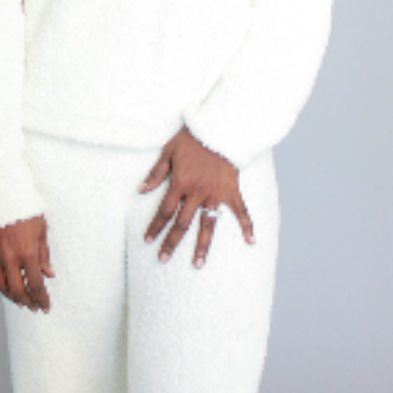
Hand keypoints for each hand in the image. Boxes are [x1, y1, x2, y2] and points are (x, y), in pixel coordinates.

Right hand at [0, 215, 54, 312]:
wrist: (2, 191)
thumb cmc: (25, 207)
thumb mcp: (41, 228)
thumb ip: (44, 254)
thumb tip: (48, 274)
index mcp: (27, 252)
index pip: (35, 285)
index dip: (41, 298)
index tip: (45, 305)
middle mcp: (9, 257)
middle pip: (17, 291)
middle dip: (28, 302)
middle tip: (34, 306)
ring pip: (1, 287)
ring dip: (12, 297)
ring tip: (21, 299)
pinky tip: (3, 285)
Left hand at [139, 128, 254, 266]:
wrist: (218, 128)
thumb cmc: (191, 138)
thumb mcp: (168, 151)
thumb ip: (156, 173)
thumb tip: (140, 190)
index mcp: (180, 183)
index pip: (164, 211)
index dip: (155, 227)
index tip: (148, 240)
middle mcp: (197, 193)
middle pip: (182, 223)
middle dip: (172, 242)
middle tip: (164, 258)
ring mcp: (216, 194)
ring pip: (208, 225)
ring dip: (202, 246)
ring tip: (197, 264)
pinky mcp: (232, 191)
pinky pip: (241, 211)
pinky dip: (248, 226)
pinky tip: (251, 242)